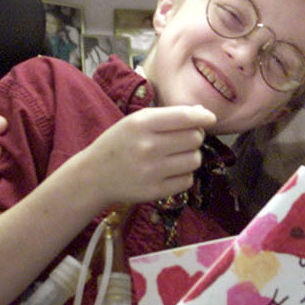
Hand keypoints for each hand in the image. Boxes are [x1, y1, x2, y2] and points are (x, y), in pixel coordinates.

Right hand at [77, 105, 215, 206]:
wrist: (94, 176)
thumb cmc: (119, 144)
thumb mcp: (136, 121)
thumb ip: (168, 115)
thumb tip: (203, 113)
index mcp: (142, 124)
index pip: (185, 117)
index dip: (203, 117)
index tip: (210, 119)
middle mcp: (148, 147)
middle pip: (195, 138)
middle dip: (194, 137)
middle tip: (182, 140)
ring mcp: (151, 171)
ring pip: (195, 160)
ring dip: (191, 157)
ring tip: (176, 156)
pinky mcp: (155, 191)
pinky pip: (188, 180)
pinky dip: (184, 175)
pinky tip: (170, 172)